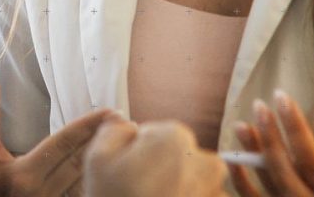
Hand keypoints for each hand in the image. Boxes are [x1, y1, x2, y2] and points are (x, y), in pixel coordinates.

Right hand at [0, 64, 117, 196]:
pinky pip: (83, 195)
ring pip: (88, 182)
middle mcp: (42, 192)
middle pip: (82, 162)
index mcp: (25, 173)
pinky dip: (99, 181)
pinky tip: (114, 168)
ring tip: (128, 141)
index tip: (111, 111)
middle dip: (106, 140)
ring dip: (109, 162)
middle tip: (128, 121)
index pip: (64, 144)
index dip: (89, 126)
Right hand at [83, 116, 227, 196]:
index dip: (138, 152)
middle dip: (161, 169)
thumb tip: (126, 123)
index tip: (129, 174)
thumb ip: (114, 128)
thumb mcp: (97, 158)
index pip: (155, 134)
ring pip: (192, 180)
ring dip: (177, 189)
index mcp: (175, 138)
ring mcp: (216, 191)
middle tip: (139, 191)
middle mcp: (205, 160)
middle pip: (177, 155)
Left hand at [229, 90, 313, 196]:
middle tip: (259, 106)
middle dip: (270, 140)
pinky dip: (242, 184)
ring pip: (273, 190)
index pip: (313, 162)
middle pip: (288, 177)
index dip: (294, 128)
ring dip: (254, 156)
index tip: (282, 96)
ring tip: (243, 125)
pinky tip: (234, 159)